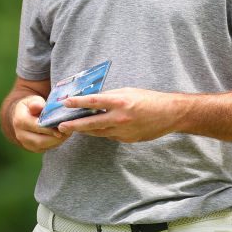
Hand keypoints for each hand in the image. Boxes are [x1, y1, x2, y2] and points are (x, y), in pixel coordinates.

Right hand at [11, 95, 69, 152]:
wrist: (23, 115)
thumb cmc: (31, 105)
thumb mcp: (33, 100)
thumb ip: (36, 103)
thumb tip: (37, 106)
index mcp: (20, 120)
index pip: (36, 127)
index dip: (50, 128)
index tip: (62, 126)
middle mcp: (20, 134)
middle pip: (40, 140)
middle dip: (56, 137)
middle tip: (68, 131)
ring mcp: (25, 143)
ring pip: (43, 146)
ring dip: (57, 141)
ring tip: (67, 133)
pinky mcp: (32, 148)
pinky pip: (45, 148)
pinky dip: (55, 143)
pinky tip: (62, 136)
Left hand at [58, 87, 175, 142]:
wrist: (170, 114)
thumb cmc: (149, 99)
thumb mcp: (128, 92)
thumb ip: (110, 97)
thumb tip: (93, 100)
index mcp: (120, 102)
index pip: (94, 101)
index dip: (77, 102)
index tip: (65, 103)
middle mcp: (120, 118)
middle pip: (91, 123)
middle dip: (74, 125)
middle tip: (61, 126)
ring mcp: (123, 131)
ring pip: (98, 132)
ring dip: (84, 130)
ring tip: (71, 129)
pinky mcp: (126, 139)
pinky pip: (109, 135)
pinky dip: (100, 132)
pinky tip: (93, 129)